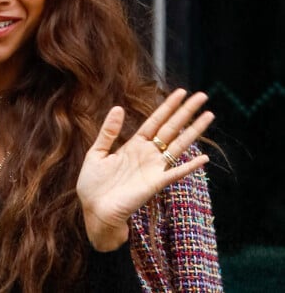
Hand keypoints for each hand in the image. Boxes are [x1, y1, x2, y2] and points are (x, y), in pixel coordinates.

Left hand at [76, 89, 213, 251]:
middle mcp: (148, 154)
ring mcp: (154, 168)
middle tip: (202, 96)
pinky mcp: (155, 184)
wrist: (94, 210)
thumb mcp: (97, 152)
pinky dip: (190, 167)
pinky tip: (204, 159)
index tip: (181, 92)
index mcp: (134, 144)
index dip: (168, 106)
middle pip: (171, 128)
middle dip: (186, 112)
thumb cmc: (93, 184)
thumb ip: (109, 131)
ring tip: (209, 115)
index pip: (155, 121)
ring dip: (194, 131)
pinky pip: (176, 173)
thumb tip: (118, 107)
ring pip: (179, 145)